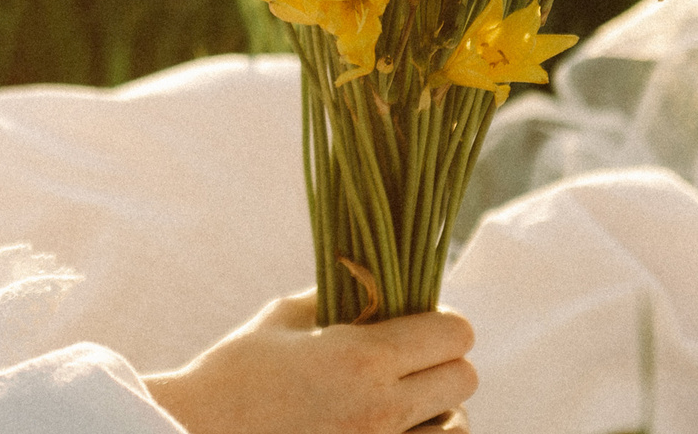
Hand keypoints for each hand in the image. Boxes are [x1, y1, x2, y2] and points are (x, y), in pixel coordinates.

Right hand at [143, 292, 475, 433]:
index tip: (416, 321)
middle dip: (441, 361)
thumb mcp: (282, 320)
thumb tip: (376, 278)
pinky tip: (388, 424)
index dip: (441, 321)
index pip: (454, 333)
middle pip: (464, 379)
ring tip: (396, 397)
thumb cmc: (233, 375)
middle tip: (406, 357)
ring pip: (458, 424)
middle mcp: (383, 410)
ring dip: (436, 406)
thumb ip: (337, 296)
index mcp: (362, 359)